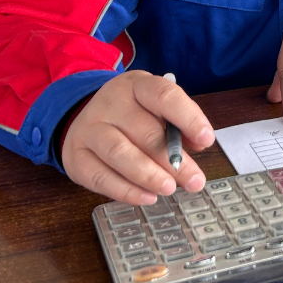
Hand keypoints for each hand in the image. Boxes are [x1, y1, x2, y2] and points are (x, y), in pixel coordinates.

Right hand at [62, 71, 214, 204]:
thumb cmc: (132, 115)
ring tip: (170, 188)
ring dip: (149, 175)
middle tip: (194, 181)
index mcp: (136, 85)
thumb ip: (178, 125)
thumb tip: (198, 144)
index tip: (207, 140)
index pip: (164, 95)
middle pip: (145, 132)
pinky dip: (127, 191)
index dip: (188, 118)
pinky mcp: (75, 156)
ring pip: (120, 154)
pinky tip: (147, 197)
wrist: (85, 119)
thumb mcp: (156, 109)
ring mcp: (89, 128)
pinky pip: (101, 177)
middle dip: (174, 160)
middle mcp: (110, 102)